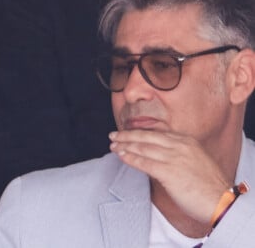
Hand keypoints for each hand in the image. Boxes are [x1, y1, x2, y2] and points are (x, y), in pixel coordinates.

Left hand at [109, 130, 230, 222]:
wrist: (221, 201)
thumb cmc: (209, 185)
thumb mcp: (195, 159)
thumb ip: (178, 153)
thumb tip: (158, 153)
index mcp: (186, 140)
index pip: (156, 133)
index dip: (139, 132)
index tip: (127, 133)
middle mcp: (178, 146)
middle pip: (146, 136)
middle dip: (127, 135)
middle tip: (113, 135)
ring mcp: (173, 158)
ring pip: (142, 148)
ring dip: (125, 146)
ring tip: (113, 146)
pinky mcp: (168, 172)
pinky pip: (144, 162)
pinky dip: (130, 158)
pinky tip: (121, 156)